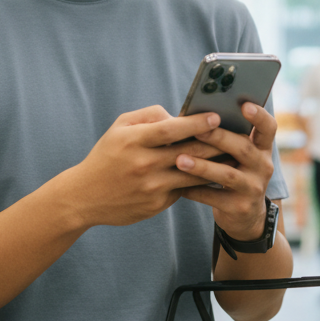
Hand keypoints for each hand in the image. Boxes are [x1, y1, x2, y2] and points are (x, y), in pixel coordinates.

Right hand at [70, 106, 225, 227]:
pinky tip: (216, 175)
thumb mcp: (119, 127)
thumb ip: (149, 116)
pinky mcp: (157, 205)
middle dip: (215, 143)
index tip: (216, 117)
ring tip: (233, 155)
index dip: (196, 123)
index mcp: (134, 141)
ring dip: (215, 165)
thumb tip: (178, 115)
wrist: (84, 197)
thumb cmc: (106, 156)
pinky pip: (185, 189)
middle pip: (189, 152)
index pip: (171, 129)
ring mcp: (152, 187)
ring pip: (193, 174)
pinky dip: (201, 181)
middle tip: (235, 134)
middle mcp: (144, 164)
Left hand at [175, 102, 276, 240]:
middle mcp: (263, 167)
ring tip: (180, 160)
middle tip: (197, 129)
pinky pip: (214, 197)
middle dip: (219, 137)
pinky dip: (194, 190)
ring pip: (227, 174)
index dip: (259, 115)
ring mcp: (253, 188)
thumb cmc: (234, 174)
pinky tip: (177, 185)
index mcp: (262, 149)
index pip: (269, 128)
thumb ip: (227, 139)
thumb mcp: (238, 157)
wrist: (245, 217)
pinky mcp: (240, 208)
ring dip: (202, 166)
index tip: (244, 104)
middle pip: (244, 148)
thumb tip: (195, 115)